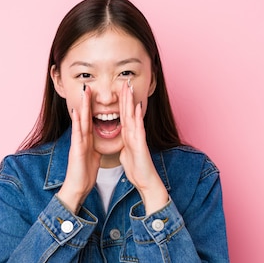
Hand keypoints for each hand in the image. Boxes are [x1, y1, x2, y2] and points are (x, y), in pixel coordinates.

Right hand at [57, 85, 100, 213]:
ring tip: (84, 94)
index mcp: (86, 140)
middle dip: (86, 102)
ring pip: (80, 121)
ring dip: (81, 107)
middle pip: (84, 116)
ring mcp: (77, 143)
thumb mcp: (94, 156)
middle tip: (88, 86)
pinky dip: (77, 123)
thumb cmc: (85, 173)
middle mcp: (81, 139)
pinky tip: (76, 113)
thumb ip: (95, 146)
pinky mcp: (76, 150)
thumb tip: (99, 141)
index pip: (90, 120)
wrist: (78, 187)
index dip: (92, 107)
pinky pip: (77, 134)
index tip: (95, 94)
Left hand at [119, 79, 168, 214]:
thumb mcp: (126, 152)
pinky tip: (138, 108)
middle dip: (126, 96)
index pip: (124, 115)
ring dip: (132, 102)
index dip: (121, 102)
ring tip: (129, 88)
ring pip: (134, 116)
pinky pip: (138, 129)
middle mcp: (134, 133)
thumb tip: (121, 139)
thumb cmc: (137, 168)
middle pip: (129, 111)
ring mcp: (138, 137)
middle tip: (125, 81)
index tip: (118, 89)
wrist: (145, 180)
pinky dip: (138, 118)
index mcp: (129, 135)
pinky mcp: (140, 144)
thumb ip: (124, 143)